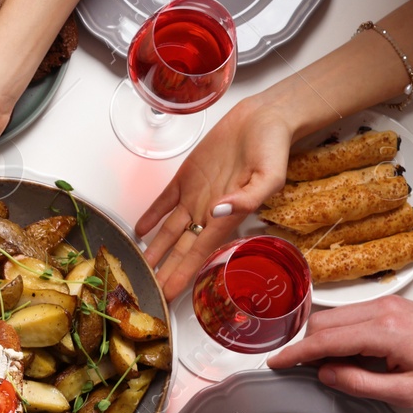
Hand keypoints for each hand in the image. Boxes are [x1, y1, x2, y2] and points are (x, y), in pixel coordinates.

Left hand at [134, 96, 293, 298]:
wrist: (263, 119)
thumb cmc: (272, 147)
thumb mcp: (270, 175)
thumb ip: (249, 198)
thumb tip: (221, 212)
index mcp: (227, 216)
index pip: (199, 253)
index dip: (183, 274)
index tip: (169, 293)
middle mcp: (208, 211)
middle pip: (181, 248)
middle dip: (165, 271)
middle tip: (148, 292)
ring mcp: (195, 195)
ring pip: (169, 229)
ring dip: (154, 249)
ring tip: (140, 267)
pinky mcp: (186, 178)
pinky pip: (164, 201)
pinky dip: (151, 215)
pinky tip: (140, 230)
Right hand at [266, 296, 412, 406]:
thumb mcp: (407, 392)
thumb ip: (361, 384)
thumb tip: (327, 374)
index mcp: (385, 331)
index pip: (324, 340)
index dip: (295, 354)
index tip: (274, 363)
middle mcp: (382, 309)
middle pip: (322, 322)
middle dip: (307, 347)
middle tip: (307, 371)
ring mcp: (386, 303)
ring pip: (334, 316)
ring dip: (323, 339)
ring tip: (332, 365)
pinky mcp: (391, 304)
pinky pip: (350, 314)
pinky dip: (339, 332)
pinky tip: (349, 353)